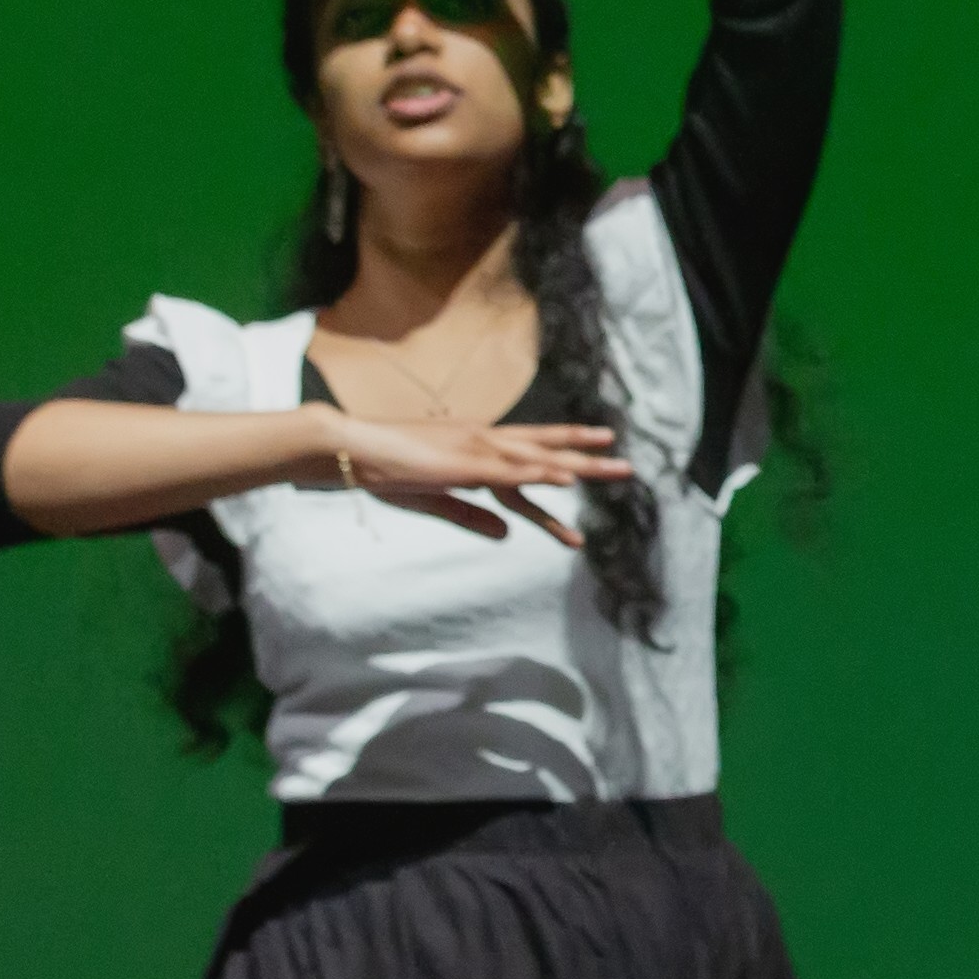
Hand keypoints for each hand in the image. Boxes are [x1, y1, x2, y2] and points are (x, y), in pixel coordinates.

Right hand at [323, 412, 633, 541]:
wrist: (351, 447)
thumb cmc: (385, 470)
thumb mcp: (437, 501)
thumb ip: (474, 517)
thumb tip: (508, 535)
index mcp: (476, 448)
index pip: (531, 453)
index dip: (565, 456)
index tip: (596, 455)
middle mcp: (484, 443)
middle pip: (547, 451)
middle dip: (587, 459)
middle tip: (626, 466)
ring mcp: (477, 449)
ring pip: (540, 458)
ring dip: (579, 465)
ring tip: (616, 470)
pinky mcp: (464, 464)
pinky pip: (512, 470)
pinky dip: (541, 473)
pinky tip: (566, 477)